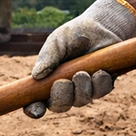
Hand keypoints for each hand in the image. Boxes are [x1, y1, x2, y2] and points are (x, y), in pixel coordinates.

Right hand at [24, 0, 135, 118]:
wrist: (100, 26)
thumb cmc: (73, 34)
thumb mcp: (57, 42)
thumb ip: (47, 58)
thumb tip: (36, 75)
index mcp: (47, 81)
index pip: (37, 102)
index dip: (34, 109)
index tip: (36, 109)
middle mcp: (65, 89)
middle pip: (59, 106)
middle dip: (61, 97)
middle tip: (63, 81)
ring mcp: (83, 88)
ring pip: (80, 101)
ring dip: (80, 89)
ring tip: (82, 72)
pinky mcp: (102, 85)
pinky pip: (99, 93)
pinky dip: (99, 84)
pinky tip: (100, 71)